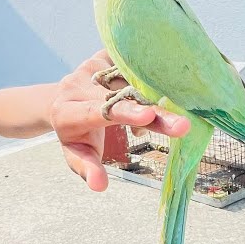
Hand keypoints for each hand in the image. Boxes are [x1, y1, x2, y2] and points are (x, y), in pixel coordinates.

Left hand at [49, 51, 189, 191]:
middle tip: (182, 124)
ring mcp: (91, 67)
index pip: (99, 112)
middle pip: (121, 98)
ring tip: (184, 102)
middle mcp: (78, 85)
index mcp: (69, 112)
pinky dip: (152, 72)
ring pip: (129, 77)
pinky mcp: (102, 56)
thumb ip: (87, 168)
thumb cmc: (74, 134)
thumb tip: (100, 186)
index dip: (124, 113)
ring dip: (157, 91)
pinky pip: (131, 62)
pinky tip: (172, 78)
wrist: (60, 101)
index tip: (148, 116)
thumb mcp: (76, 153)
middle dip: (154, 110)